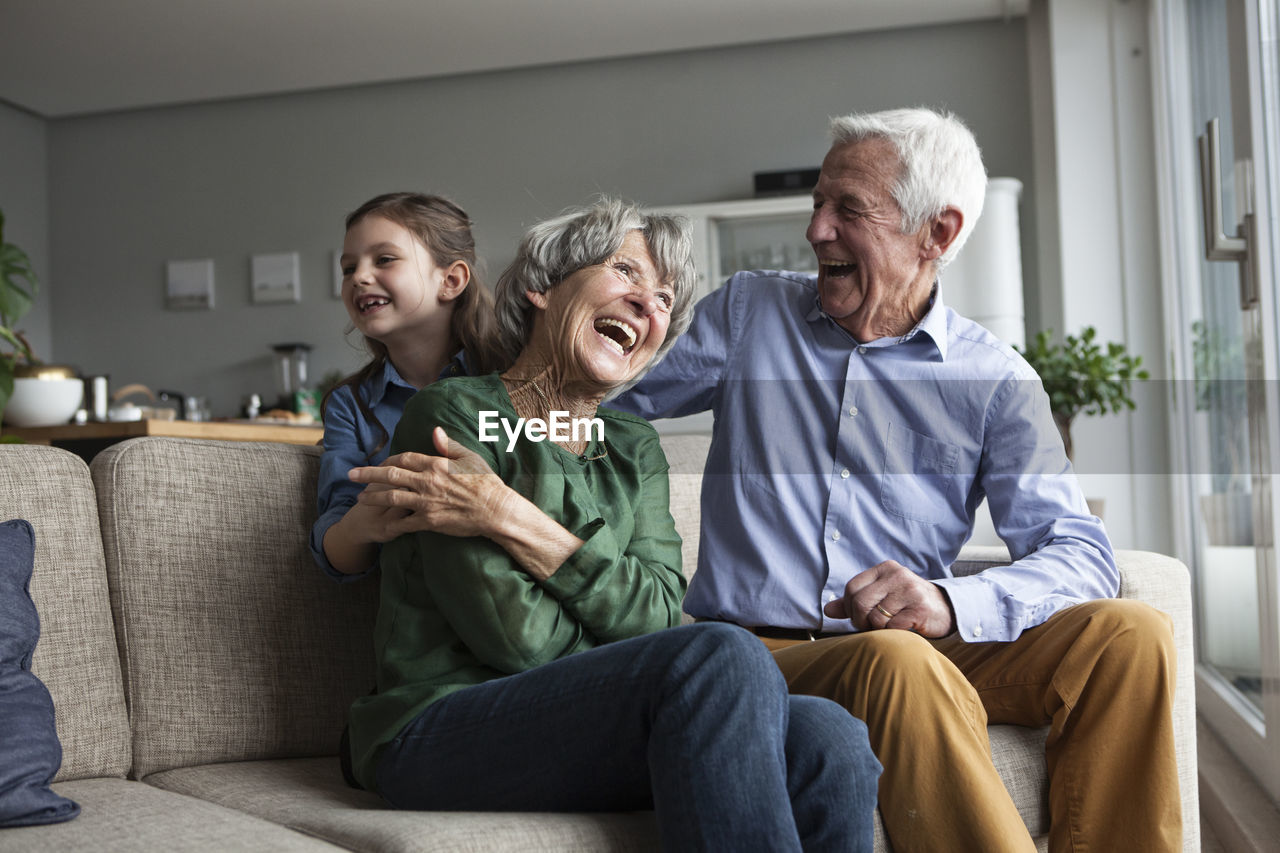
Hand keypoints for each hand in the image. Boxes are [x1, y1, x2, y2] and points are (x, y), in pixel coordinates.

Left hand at [348, 427, 513, 539]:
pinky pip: (404, 521)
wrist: (495, 510)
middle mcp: (426, 481)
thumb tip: (435, 431)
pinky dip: (391, 523)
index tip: (379, 463)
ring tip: (359, 498)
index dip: (388, 459)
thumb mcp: (469, 458)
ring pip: (390, 498)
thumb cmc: (486, 482)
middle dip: (367, 474)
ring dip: (372, 497)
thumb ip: (449, 446)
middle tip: (350, 475)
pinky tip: (380, 523)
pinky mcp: (428, 520)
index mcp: (435, 464)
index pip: (404, 458)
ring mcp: (426, 502)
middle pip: (390, 475)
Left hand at [822, 560, 955, 637]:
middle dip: (860, 621)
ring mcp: (910, 591)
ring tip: (890, 626)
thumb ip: (855, 602)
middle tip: (870, 627)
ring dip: (878, 629)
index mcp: (885, 569)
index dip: (849, 607)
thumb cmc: (907, 604)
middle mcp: (897, 575)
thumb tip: (828, 610)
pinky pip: (892, 628)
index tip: (858, 617)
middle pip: (860, 603)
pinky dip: (893, 634)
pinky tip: (903, 629)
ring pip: (876, 618)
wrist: (945, 610)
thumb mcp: (882, 596)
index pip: (852, 588)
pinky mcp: (920, 608)